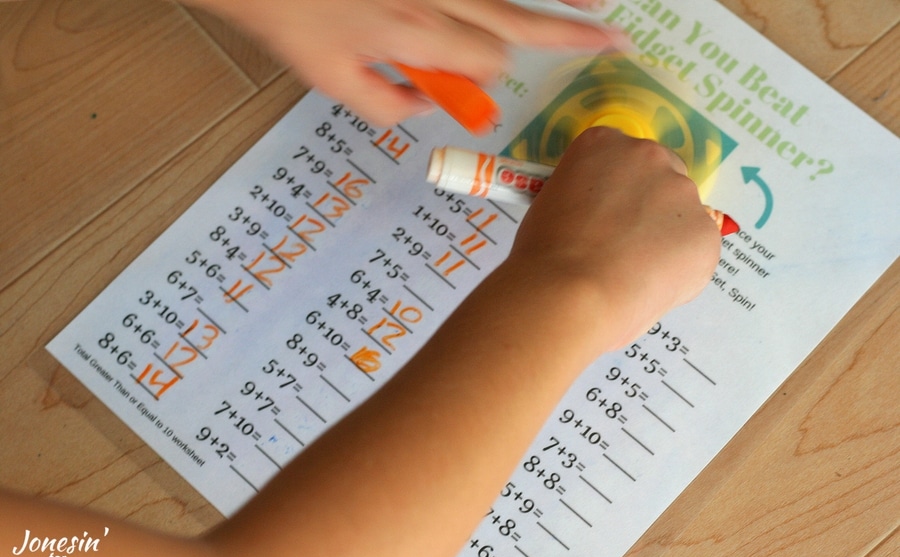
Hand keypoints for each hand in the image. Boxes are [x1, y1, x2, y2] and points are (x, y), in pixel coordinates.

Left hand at [188, 0, 620, 124]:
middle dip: (568, 33)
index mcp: (416, 37)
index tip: (496, 80)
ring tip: (601, 10)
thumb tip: (430, 106)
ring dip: (560, 0)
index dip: (496, 74)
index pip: (487, 61)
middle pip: (515, 21)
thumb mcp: (330, 82)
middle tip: (614, 41)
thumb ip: (389, 105)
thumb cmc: (286, 17)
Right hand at [508, 127, 720, 350]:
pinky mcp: (706, 232)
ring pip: (681, 216)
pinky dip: (679, 268)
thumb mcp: (551, 205)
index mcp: (603, 143)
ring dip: (666, 238)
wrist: (572, 293)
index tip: (604, 216)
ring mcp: (682, 193)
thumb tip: (599, 221)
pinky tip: (649, 286)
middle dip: (649, 207)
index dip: (614, 191)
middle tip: (623, 246)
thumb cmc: (545, 254)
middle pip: (660, 175)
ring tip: (633, 274)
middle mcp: (648, 156)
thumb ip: (585, 198)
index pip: (619, 157)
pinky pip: (696, 249)